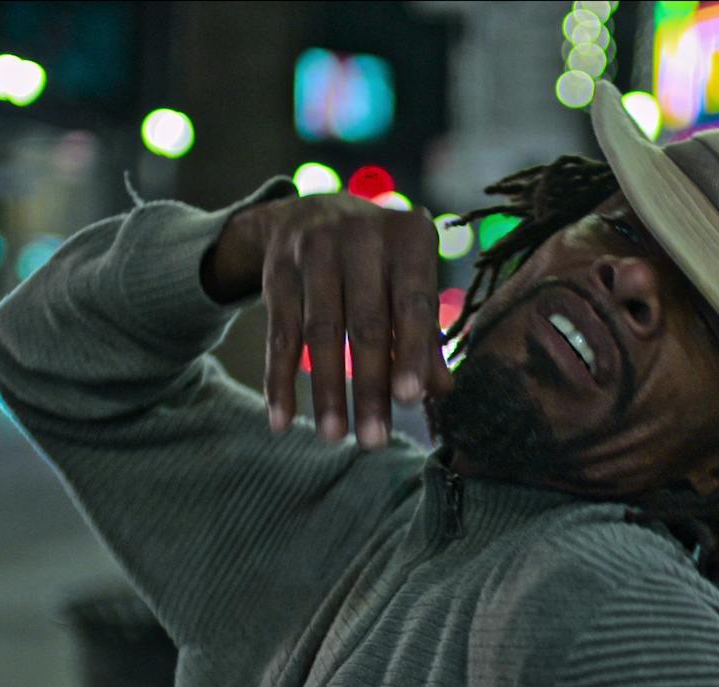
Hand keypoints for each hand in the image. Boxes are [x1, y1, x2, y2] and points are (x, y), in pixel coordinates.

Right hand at [204, 193, 450, 447]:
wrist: (311, 214)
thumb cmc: (381, 262)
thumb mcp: (409, 283)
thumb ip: (424, 335)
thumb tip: (442, 392)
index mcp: (409, 237)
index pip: (412, 303)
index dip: (410, 352)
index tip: (410, 400)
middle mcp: (360, 235)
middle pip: (365, 323)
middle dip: (369, 387)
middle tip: (373, 441)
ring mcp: (313, 250)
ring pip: (319, 332)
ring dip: (326, 390)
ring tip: (333, 437)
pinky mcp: (276, 271)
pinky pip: (279, 334)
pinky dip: (279, 380)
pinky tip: (281, 420)